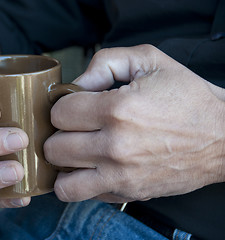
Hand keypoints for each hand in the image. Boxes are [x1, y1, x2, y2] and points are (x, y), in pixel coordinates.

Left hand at [44, 44, 224, 202]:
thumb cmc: (187, 97)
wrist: (223, 138)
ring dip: (64, 166)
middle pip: (54, 148)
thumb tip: (76, 84)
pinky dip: (81, 182)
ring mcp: (120, 176)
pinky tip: (92, 167)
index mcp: (118, 111)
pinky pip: (84, 195)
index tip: (76, 105)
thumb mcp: (149, 60)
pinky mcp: (128, 194)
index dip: (64, 105)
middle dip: (60, 134)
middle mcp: (115, 147)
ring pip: (63, 182)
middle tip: (76, 128)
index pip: (59, 113)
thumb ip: (105, 62)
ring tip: (76, 152)